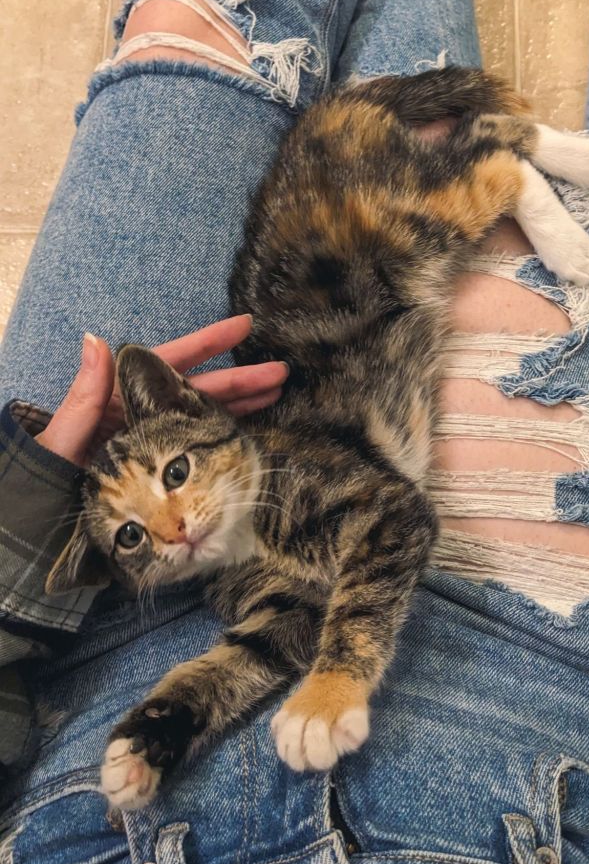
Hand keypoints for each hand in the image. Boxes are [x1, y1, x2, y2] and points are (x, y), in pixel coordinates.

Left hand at [35, 316, 286, 466]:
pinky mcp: (157, 477)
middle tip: (279, 374)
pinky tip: (247, 436)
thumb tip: (97, 339)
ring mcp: (149, 447)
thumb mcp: (60, 441)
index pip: (169, 364)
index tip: (245, 326)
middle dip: (238, 381)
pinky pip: (194, 451)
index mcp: (115, 402)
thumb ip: (84, 397)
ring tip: (275, 398)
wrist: (33, 537)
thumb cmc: (38, 487)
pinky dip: (221, 441)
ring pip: (200, 420)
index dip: (208, 343)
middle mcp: (136, 419)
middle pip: (196, 392)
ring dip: (237, 408)